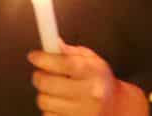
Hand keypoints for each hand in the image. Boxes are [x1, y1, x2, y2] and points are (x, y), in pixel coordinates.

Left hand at [29, 45, 147, 115]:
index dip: (42, 58)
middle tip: (43, 74)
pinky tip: (61, 105)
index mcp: (93, 73)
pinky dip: (50, 110)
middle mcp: (90, 94)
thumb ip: (71, 52)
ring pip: (44, 101)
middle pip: (47, 83)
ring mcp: (84, 113)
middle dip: (39, 76)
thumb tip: (52, 43)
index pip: (63, 63)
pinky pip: (47, 115)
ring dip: (44, 94)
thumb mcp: (92, 60)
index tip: (34, 56)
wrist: (117, 107)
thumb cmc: (100, 81)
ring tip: (56, 92)